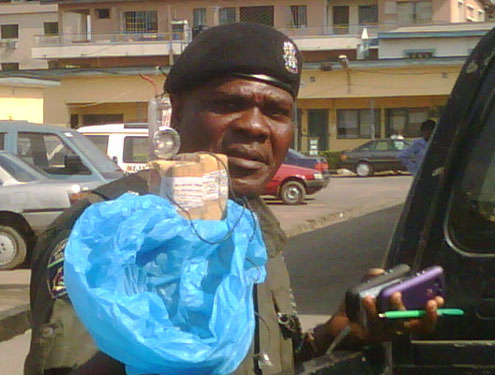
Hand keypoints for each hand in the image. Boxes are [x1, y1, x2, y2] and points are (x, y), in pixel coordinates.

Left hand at [320, 268, 443, 350]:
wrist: (338, 323)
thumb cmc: (357, 307)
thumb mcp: (368, 288)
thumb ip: (376, 277)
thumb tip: (382, 272)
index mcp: (402, 317)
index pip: (424, 318)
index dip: (435, 311)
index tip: (439, 298)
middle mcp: (397, 328)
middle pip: (418, 325)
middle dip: (426, 314)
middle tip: (427, 300)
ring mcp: (385, 333)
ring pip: (398, 324)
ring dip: (398, 307)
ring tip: (393, 293)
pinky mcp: (371, 336)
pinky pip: (375, 324)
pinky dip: (372, 309)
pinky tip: (368, 298)